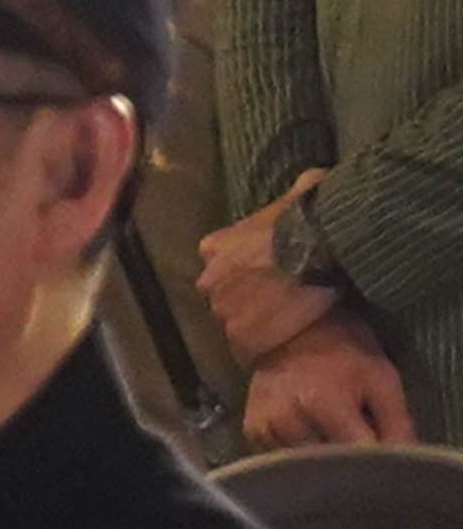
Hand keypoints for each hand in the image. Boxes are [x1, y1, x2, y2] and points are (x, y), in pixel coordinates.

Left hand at [200, 184, 344, 367]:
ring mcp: (222, 309)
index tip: (269, 279)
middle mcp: (209, 278)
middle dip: (249, 301)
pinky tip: (289, 345)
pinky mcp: (240, 335)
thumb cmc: (310, 218)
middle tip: (283, 305)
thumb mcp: (302, 192)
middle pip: (227, 296)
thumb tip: (313, 180)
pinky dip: (266, 348)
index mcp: (215, 247)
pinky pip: (250, 348)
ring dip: (259, 326)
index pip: (222, 266)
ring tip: (291, 327)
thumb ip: (297, 191)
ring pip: (238, 323)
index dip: (247, 275)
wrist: (320, 249)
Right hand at [244, 310, 416, 453]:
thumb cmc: (343, 351)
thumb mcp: (382, 378)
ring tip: (331, 427)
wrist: (288, 329)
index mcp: (323, 404)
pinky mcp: (254, 432)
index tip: (382, 446)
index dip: (377, 455)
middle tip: (357, 431)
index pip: (359, 455)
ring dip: (325, 455)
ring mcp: (266, 428)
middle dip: (350, 456)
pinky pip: (287, 457)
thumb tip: (404, 461)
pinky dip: (303, 450)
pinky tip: (309, 428)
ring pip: (308, 465)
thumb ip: (397, 424)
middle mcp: (288, 420)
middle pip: (332, 465)